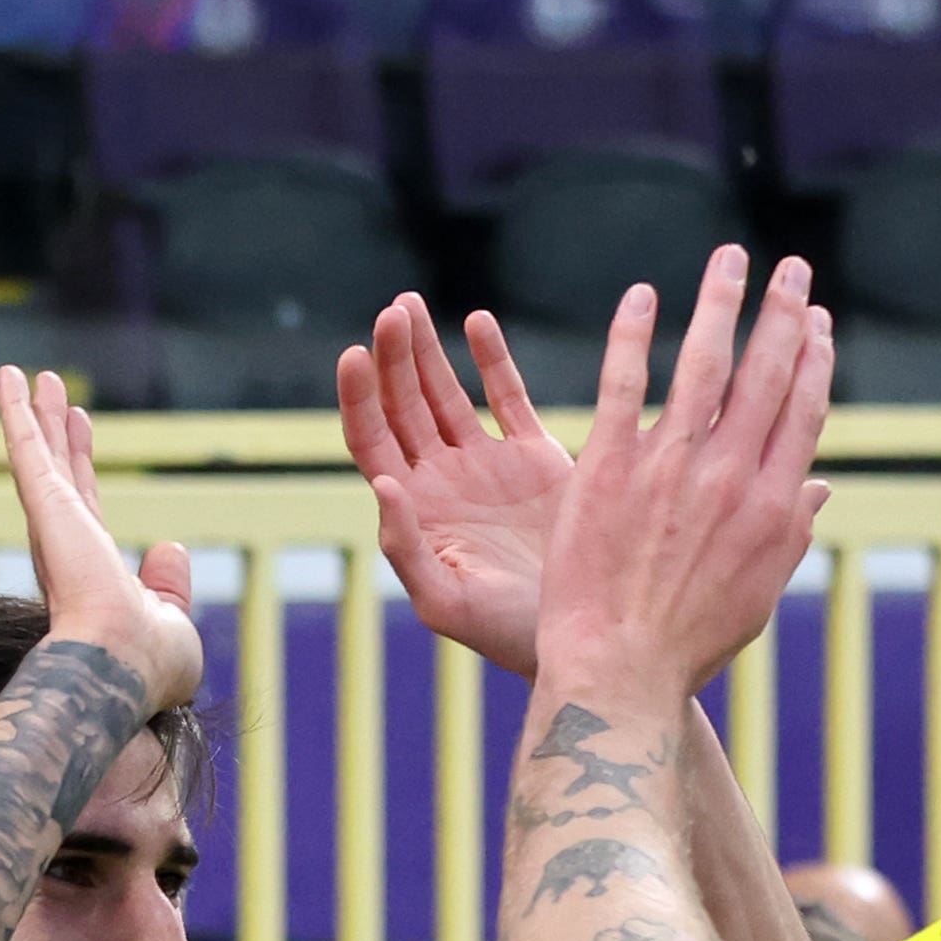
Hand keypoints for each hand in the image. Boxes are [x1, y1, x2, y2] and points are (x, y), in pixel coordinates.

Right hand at [0, 365, 203, 714]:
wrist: (122, 670)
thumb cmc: (148, 665)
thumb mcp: (171, 620)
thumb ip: (168, 585)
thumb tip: (172, 549)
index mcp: (92, 571)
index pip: (85, 504)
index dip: (80, 462)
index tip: (80, 424)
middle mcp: (65, 545)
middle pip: (56, 472)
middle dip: (52, 430)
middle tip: (49, 388)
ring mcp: (53, 525)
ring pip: (36, 456)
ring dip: (28, 412)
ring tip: (19, 373)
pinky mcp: (46, 507)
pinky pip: (26, 448)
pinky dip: (14, 411)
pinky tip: (7, 377)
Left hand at [337, 297, 572, 677]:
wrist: (584, 633)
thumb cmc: (507, 635)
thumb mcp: (446, 602)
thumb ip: (406, 548)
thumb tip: (382, 485)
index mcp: (413, 510)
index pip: (371, 439)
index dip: (359, 397)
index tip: (355, 353)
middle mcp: (442, 481)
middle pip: (403, 404)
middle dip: (393, 357)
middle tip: (393, 312)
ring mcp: (486, 465)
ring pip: (444, 393)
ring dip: (424, 349)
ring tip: (408, 305)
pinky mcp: (534, 456)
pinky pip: (506, 395)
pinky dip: (491, 358)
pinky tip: (476, 321)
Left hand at [535, 247, 834, 708]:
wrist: (618, 670)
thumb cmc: (686, 645)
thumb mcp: (757, 596)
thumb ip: (788, 534)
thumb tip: (819, 489)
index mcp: (772, 506)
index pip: (803, 412)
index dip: (814, 360)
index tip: (818, 323)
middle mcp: (730, 476)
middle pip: (767, 375)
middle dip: (785, 315)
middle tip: (793, 270)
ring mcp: (669, 467)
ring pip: (704, 364)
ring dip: (721, 303)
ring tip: (731, 260)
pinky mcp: (609, 466)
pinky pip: (623, 382)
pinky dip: (634, 334)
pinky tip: (644, 295)